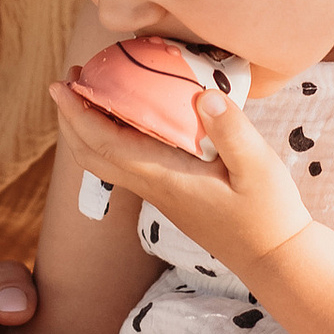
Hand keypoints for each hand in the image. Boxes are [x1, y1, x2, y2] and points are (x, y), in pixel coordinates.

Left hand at [47, 79, 308, 284]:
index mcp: (165, 176)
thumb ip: (232, 131)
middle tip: (71, 77)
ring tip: (92, 90)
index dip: (79, 112)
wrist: (272, 256)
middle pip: (91, 154)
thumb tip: (201, 95)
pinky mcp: (169, 192)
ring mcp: (158, 192)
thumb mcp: (259, 167)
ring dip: (88, 126)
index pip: (106, 143)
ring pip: (105, 161)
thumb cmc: (268, 213)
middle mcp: (152, 185)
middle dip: (72, 117)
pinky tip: (130, 114)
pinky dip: (111, 135)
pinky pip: (125, 161)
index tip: (62, 83)